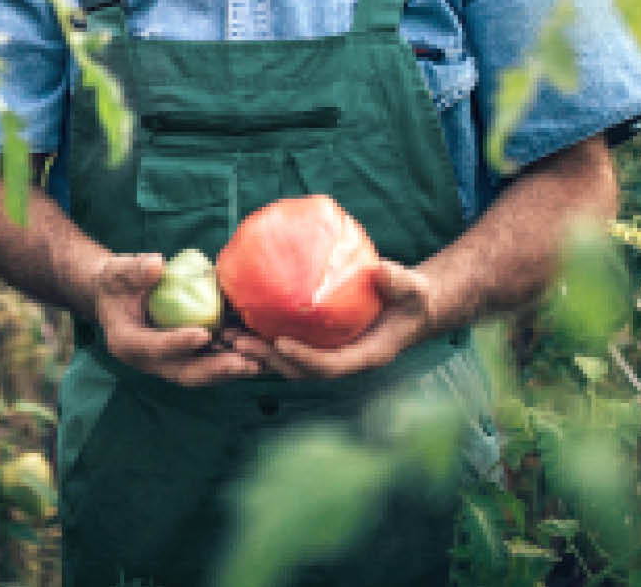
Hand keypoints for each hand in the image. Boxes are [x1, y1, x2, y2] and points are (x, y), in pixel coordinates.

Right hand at [94, 253, 260, 386]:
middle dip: (215, 369)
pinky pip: (208, 362)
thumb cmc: (117, 281)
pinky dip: (230, 360)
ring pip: (200, 373)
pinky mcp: (183, 357)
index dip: (178, 343)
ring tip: (257, 363)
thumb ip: (135, 270)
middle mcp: (148, 360)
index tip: (203, 334)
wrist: (117, 295)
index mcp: (126, 342)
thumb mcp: (118, 271)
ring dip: (229, 370)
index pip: (154, 347)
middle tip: (244, 363)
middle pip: (183, 372)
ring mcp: (167, 361)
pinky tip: (255, 353)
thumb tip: (157, 265)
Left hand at [224, 260, 438, 380]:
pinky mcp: (318, 342)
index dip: (305, 358)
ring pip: (288, 362)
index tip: (281, 343)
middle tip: (238, 342)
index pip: (330, 366)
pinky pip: (288, 345)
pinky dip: (263, 339)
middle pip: (299, 370)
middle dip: (268, 359)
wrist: (410, 307)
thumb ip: (399, 281)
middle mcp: (343, 359)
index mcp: (365, 355)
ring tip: (227, 336)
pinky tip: (240, 323)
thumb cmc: (412, 298)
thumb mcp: (412, 289)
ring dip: (257, 353)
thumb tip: (380, 270)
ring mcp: (329, 353)